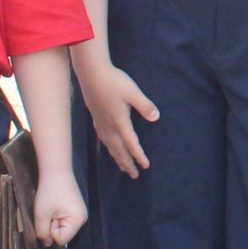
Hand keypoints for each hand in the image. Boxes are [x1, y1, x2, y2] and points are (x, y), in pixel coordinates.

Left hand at [33, 168, 87, 246]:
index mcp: (78, 221)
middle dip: (52, 225)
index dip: (51, 231)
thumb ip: (42, 232)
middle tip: (49, 210)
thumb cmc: (49, 191)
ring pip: (62, 227)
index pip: (61, 239)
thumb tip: (47, 244)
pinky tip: (54, 203)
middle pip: (63, 234)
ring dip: (53, 220)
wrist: (56, 170)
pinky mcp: (75, 208)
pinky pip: (64, 220)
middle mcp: (82, 219)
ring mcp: (80, 213)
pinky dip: (56, 214)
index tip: (48, 216)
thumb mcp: (41, 214)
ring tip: (51, 206)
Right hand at [78, 58, 158, 176]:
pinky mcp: (96, 116)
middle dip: (127, 163)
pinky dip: (107, 146)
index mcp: (120, 121)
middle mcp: (109, 125)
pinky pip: (102, 138)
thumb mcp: (133, 92)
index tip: (145, 166)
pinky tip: (108, 146)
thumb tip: (156, 117)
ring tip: (122, 167)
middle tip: (134, 175)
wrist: (91, 73)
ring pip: (109, 145)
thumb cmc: (114, 81)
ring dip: (117, 157)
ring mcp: (101, 122)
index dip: (139, 156)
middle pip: (119, 150)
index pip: (131, 143)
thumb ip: (144, 105)